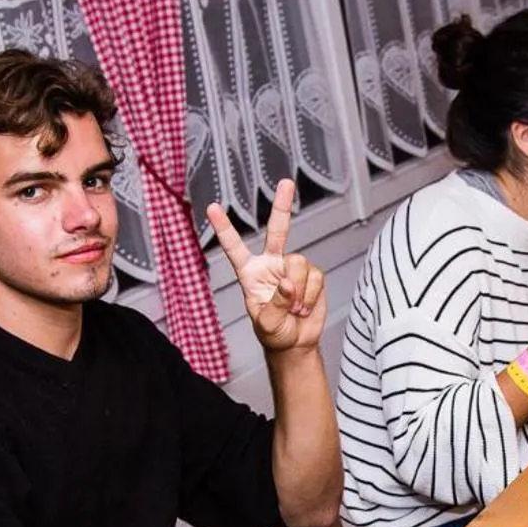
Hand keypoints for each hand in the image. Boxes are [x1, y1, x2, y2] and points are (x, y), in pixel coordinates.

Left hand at [208, 180, 324, 352]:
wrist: (296, 344)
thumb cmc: (274, 334)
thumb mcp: (266, 324)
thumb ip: (275, 303)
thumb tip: (289, 283)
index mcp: (250, 273)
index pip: (235, 248)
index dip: (224, 229)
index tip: (212, 207)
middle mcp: (272, 265)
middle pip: (277, 230)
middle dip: (282, 206)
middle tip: (286, 182)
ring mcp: (293, 268)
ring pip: (299, 262)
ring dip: (299, 290)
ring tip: (295, 309)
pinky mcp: (313, 275)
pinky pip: (315, 277)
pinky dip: (311, 295)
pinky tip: (305, 307)